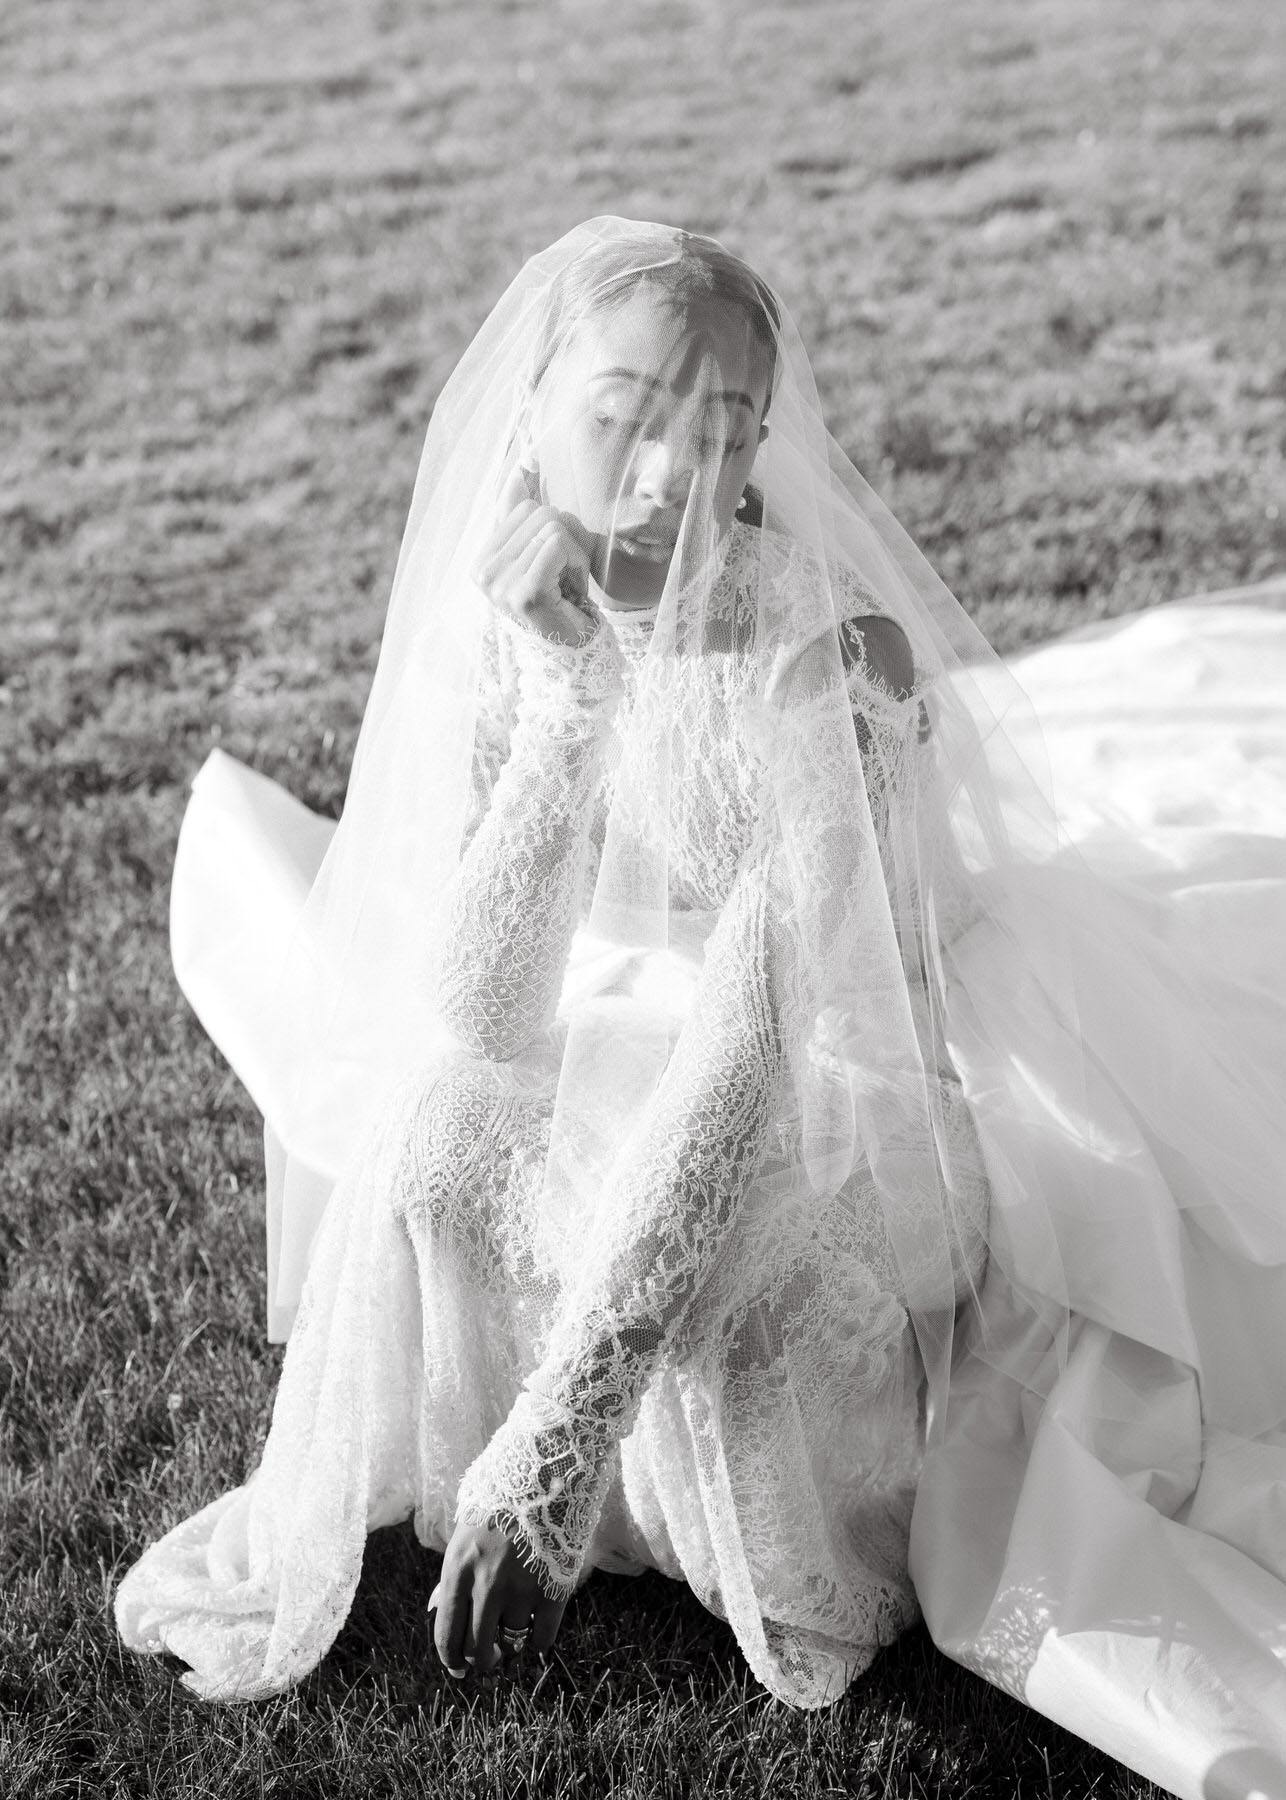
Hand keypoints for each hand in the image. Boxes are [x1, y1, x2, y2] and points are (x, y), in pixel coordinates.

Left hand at [429, 1516, 566, 1676]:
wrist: (544, 1473)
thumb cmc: (499, 1503)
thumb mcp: (464, 1534)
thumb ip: (452, 1574)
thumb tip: (438, 1609)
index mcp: (458, 1570)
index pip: (447, 1636)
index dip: (451, 1661)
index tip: (459, 1669)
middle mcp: (486, 1584)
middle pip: (478, 1650)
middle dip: (483, 1660)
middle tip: (491, 1656)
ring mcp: (521, 1588)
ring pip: (512, 1643)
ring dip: (512, 1642)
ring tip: (516, 1623)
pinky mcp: (553, 1589)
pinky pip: (542, 1637)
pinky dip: (538, 1640)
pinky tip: (537, 1627)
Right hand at [473, 465, 598, 647]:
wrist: (575, 655)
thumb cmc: (562, 603)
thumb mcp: (539, 555)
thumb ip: (522, 515)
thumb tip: (521, 464)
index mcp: (481, 561)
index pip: (522, 506)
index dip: (550, 529)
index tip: (552, 566)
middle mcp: (482, 573)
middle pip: (539, 511)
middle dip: (566, 540)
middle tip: (563, 577)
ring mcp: (499, 583)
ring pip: (552, 525)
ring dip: (574, 554)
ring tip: (567, 585)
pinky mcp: (524, 591)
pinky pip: (560, 544)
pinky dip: (577, 564)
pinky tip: (571, 591)